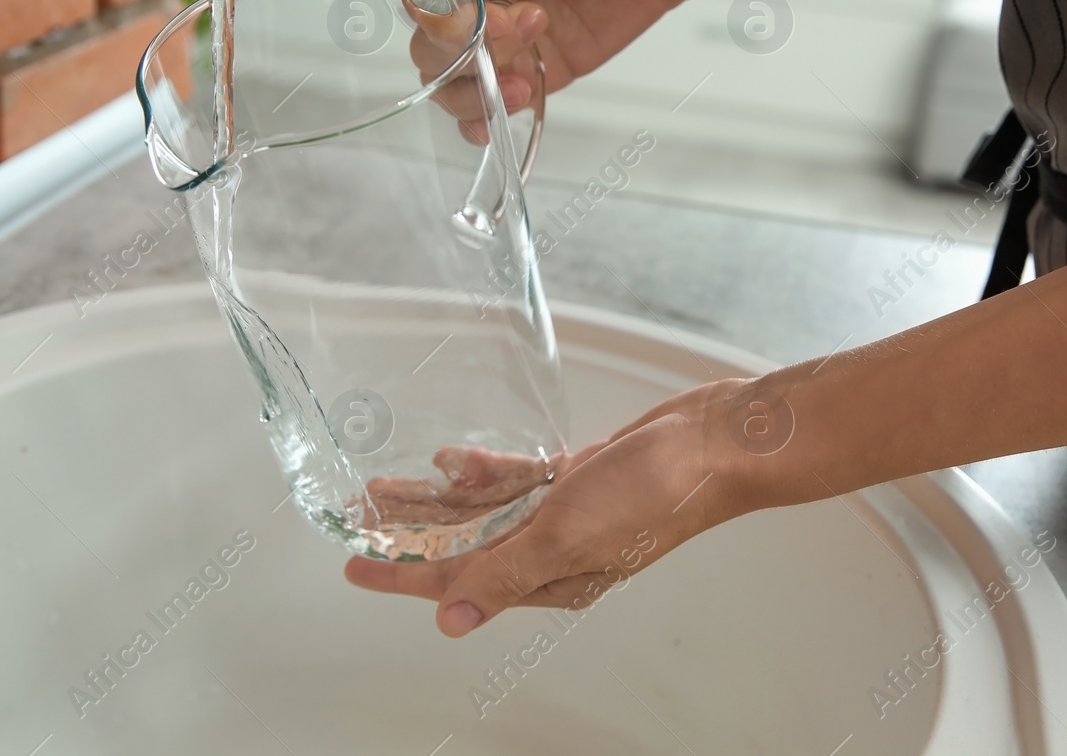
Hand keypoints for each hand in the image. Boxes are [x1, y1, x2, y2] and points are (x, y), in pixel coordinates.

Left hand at [344, 377, 760, 636]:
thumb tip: (449, 622)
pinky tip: (451, 462)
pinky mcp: (577, 480)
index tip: (353, 567)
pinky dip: (484, 472)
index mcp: (550, 580)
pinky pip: (516, 481)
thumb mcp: (564, 537)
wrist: (713, 444)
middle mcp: (552, 553)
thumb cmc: (649, 494)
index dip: (401, 575)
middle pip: (463, 548)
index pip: (456, 583)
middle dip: (408, 535)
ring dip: (436, 500)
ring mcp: (565, 516)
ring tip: (386, 486)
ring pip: (484, 513)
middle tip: (356, 519)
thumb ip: (503, 575)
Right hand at [421, 0, 713, 112]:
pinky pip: (495, 103)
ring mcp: (509, 38)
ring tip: (524, 81)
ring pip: (454, 83)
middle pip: (431, 45)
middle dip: (464, 54)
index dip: (447, 14)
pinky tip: (517, 103)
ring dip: (475, 92)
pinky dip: (490, 117)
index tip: (495, 11)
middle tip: (527, 30)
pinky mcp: (540, 68)